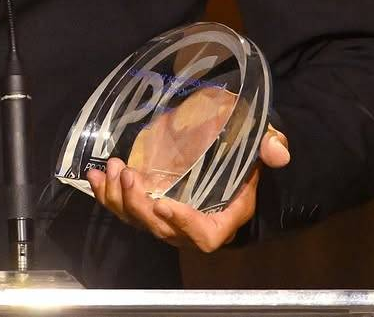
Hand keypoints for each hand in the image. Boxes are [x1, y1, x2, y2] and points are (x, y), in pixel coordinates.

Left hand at [86, 125, 289, 252]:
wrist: (221, 140)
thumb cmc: (240, 143)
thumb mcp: (258, 139)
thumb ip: (268, 145)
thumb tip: (279, 151)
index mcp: (223, 214)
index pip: (205, 235)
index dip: (184, 225)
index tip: (163, 203)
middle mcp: (191, 221)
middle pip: (162, 230)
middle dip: (140, 207)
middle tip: (127, 176)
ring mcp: (166, 214)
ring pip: (137, 221)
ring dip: (118, 199)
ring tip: (112, 168)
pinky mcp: (147, 202)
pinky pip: (123, 207)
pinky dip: (105, 193)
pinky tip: (94, 175)